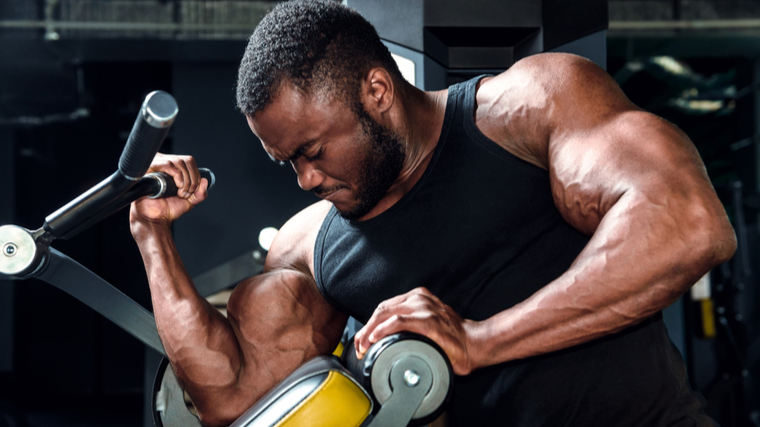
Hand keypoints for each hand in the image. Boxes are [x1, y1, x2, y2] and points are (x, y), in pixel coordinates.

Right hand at [129, 153, 208, 226]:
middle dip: (192, 179)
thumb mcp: (191, 201)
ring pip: (179, 162)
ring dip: (185, 180)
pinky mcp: (150, 168)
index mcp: (174, 169)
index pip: (190, 162)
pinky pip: (168, 164)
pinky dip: (178, 176)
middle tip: (187, 193)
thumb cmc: (169, 208)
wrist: (157, 217)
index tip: (193, 190)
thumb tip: (205, 181)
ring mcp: (157, 165)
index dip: (196, 175)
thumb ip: (200, 193)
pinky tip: (176, 188)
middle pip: (187, 160)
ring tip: (180, 193)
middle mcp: (165, 164)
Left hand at [354, 287, 480, 374]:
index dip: (370, 323)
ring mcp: (424, 308)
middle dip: (365, 328)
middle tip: (360, 345)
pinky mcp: (429, 321)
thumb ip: (409, 324)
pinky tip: (375, 337)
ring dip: (370, 331)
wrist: (474, 344)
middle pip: (382, 310)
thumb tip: (386, 337)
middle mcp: (419, 298)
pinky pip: (399, 322)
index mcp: (418, 297)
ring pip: (386, 313)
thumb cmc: (452, 338)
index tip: (363, 339)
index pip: (385, 307)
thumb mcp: (427, 323)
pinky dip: (383, 329)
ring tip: (364, 345)